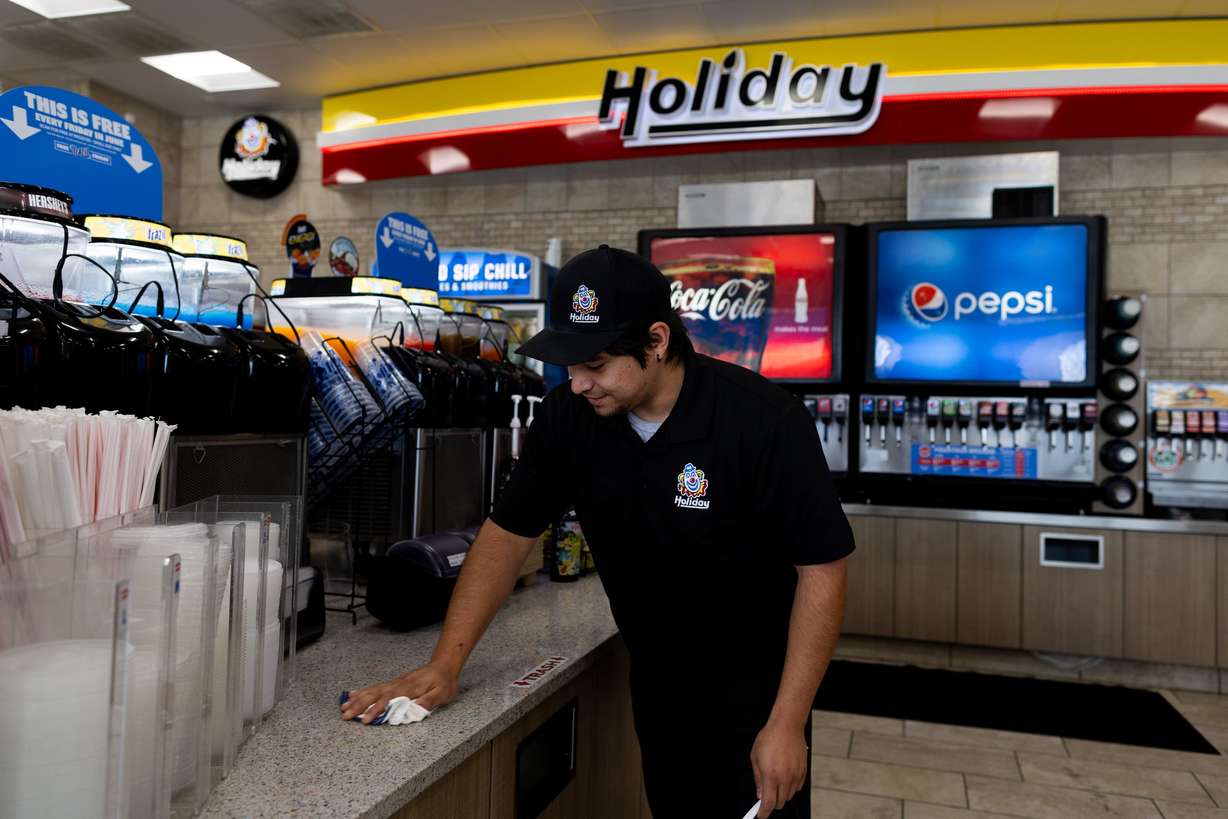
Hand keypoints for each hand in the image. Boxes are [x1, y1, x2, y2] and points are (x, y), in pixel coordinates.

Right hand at [340, 663, 458, 724]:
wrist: (443, 666)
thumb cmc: (443, 681)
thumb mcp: (443, 692)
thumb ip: (430, 701)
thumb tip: (416, 709)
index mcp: (409, 689)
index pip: (389, 700)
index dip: (377, 710)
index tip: (366, 720)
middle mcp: (398, 685)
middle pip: (376, 695)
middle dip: (360, 706)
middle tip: (345, 715)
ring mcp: (395, 683)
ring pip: (373, 691)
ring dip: (358, 699)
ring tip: (344, 708)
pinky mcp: (394, 683)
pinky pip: (376, 687)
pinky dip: (363, 691)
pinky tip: (352, 695)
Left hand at [750, 718, 807, 816]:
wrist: (787, 726)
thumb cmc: (770, 737)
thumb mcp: (755, 757)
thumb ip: (757, 778)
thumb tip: (760, 794)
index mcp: (771, 775)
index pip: (769, 803)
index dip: (764, 812)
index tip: (761, 815)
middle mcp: (785, 778)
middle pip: (780, 802)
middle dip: (772, 803)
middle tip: (766, 796)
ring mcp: (796, 775)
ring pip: (789, 796)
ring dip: (781, 795)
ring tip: (775, 782)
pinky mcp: (803, 771)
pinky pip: (798, 787)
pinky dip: (791, 787)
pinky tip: (785, 778)